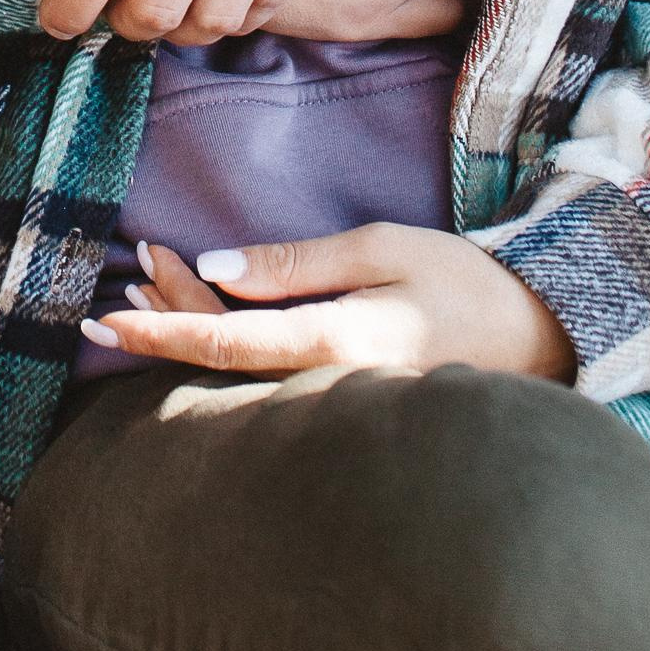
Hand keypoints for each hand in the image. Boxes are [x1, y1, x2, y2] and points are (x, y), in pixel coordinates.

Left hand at [79, 225, 574, 383]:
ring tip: (146, 277)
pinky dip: (230, 336)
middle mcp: (324, 386)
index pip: (225, 342)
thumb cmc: (464, 285)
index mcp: (334, 346)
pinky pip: (271, 371)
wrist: (538, 336)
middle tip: (129, 270)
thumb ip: (296, 265)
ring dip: (192, 322)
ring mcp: (334, 399)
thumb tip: (215, 268)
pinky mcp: (342, 395)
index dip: (161, 329)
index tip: (111, 316)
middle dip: (168, 315)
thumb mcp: (381, 251)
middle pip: (223, 357)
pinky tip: (208, 303)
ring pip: (243, 367)